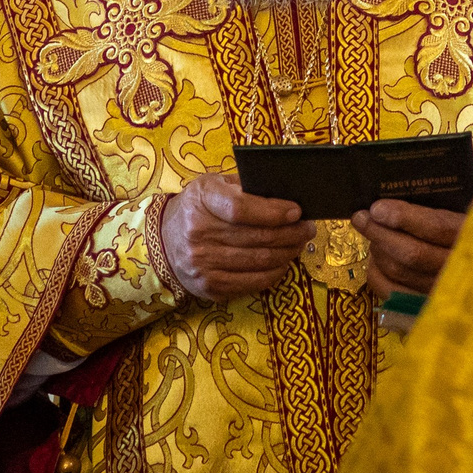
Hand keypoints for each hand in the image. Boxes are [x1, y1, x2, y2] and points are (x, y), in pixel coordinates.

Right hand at [158, 173, 312, 302]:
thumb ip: (244, 188)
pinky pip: (253, 282)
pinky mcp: (210, 286)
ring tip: (299, 244)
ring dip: (288, 253)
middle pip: (257, 238)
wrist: (164, 241)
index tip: (296, 212)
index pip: (240, 209)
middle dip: (291, 233)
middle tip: (307, 228)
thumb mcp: (214, 186)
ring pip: (260, 261)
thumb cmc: (198, 208)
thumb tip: (286, 198)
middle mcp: (198, 233)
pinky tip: (283, 262)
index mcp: (200, 200)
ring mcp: (203, 263)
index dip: (272, 212)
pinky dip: (275, 273)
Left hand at [353, 200, 464, 297]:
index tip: (377, 208)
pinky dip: (377, 273)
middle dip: (379, 233)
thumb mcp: (464, 214)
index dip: (403, 218)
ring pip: (399, 272)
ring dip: (378, 250)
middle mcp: (461, 269)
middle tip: (361, 217)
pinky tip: (376, 258)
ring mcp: (444, 291)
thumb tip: (391, 203)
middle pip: (411, 254)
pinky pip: (391, 292)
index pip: (437, 228)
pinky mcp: (427, 306)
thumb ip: (436, 210)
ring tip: (371, 233)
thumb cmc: (470, 233)